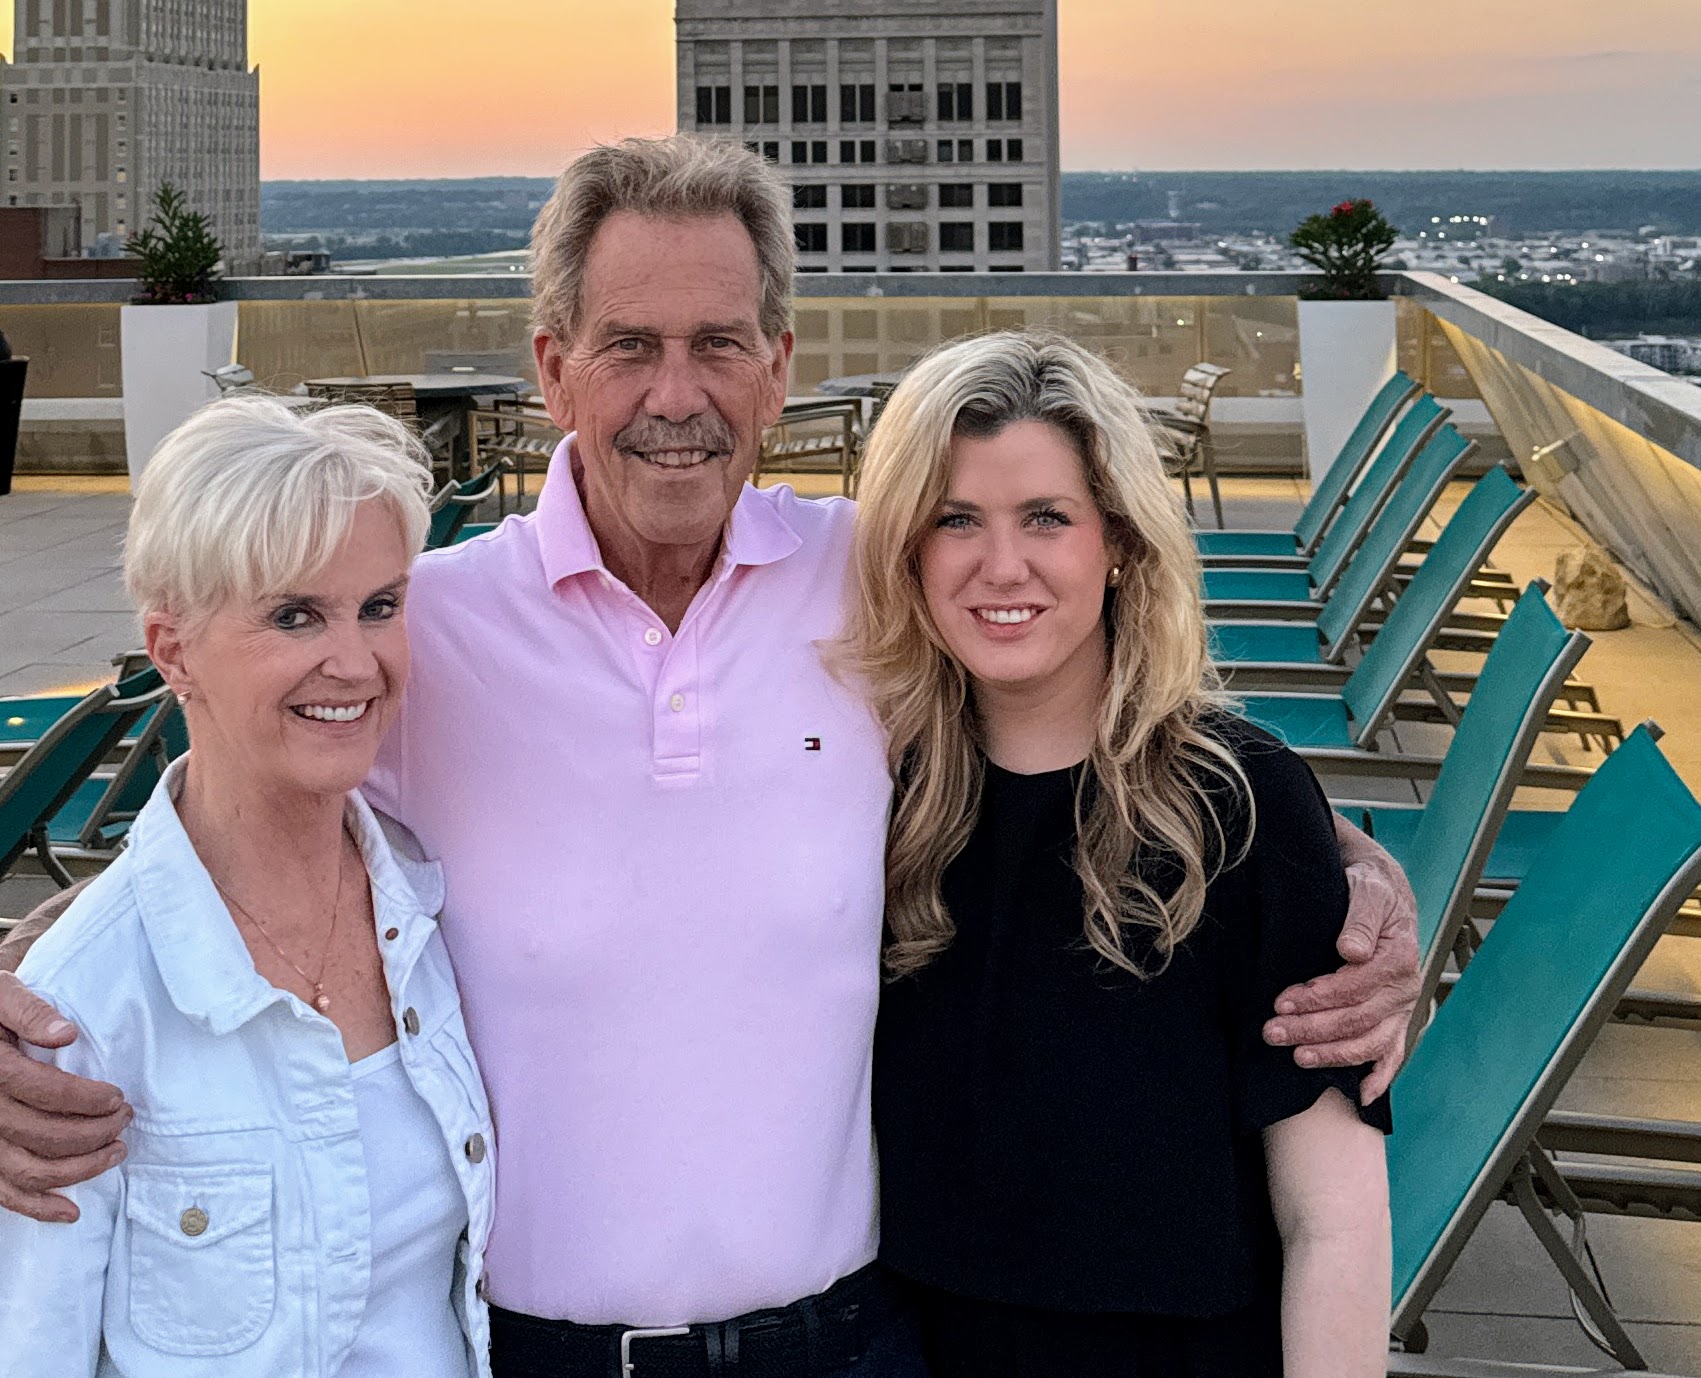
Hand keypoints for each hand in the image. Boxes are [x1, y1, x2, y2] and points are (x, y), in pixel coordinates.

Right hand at [0, 973, 130, 1222]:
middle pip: (39, 1134)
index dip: (84, 1099)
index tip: (118, 1098)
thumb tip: (66, 1035)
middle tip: (126, 1119)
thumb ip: (30, 1011)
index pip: (41, 1090)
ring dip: (77, 1169)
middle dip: (92, 1133)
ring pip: (26, 1169)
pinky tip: (70, 1211)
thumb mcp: (0, 994)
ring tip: (116, 1152)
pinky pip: (1, 1192)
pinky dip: (36, 1207)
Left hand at [1263, 813, 1419, 1103]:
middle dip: (1312, 1028)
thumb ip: (1359, 917)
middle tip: (1272, 1031)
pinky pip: (1393, 1054)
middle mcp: (1405, 987)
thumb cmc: (1369, 887)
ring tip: (1296, 1057)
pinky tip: (1360, 1095)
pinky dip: (1380, 1077)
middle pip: (1358, 1018)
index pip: (1356, 987)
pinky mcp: (1396, 1018)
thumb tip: (1351, 950)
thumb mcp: (1365, 889)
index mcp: (1399, 956)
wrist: (1383, 890)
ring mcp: (1401, 1007)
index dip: (1318, 998)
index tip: (1282, 1001)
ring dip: (1332, 1053)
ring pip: (1370, 1041)